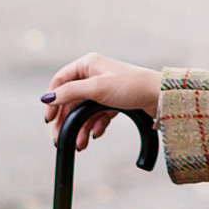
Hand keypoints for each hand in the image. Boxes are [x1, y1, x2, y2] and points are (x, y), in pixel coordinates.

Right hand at [40, 53, 163, 147]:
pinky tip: (96, 135)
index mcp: (88, 64)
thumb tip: (48, 98)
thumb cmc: (131, 86)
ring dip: (81, 127)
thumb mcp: (97, 89)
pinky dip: (96, 126)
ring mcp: (105, 88)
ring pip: (85, 110)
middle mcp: (95, 74)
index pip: (61, 81)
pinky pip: (99, 115)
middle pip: (71, 99)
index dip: (52, 99)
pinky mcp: (115, 101)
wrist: (160, 96)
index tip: (48, 119)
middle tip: (60, 138)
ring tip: (80, 143)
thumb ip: (70, 93)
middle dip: (66, 120)